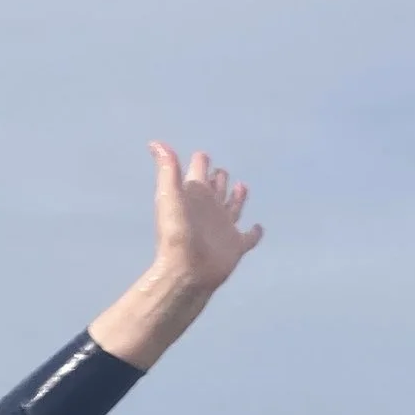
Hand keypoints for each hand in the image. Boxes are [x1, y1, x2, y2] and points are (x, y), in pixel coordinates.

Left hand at [86, 141, 262, 367]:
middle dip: (218, 179)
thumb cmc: (177, 234)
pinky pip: (249, 237)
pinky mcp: (236, 246)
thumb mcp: (170, 196)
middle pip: (216, 189)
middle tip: (219, 170)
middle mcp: (209, 210)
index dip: (200, 163)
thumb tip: (155, 143)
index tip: (202, 155)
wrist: (187, 271)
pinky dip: (255, 233)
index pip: (198, 172)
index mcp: (195, 196)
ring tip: (241, 186)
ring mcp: (224, 228)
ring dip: (237, 197)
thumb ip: (167, 169)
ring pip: (233, 208)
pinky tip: (258, 227)